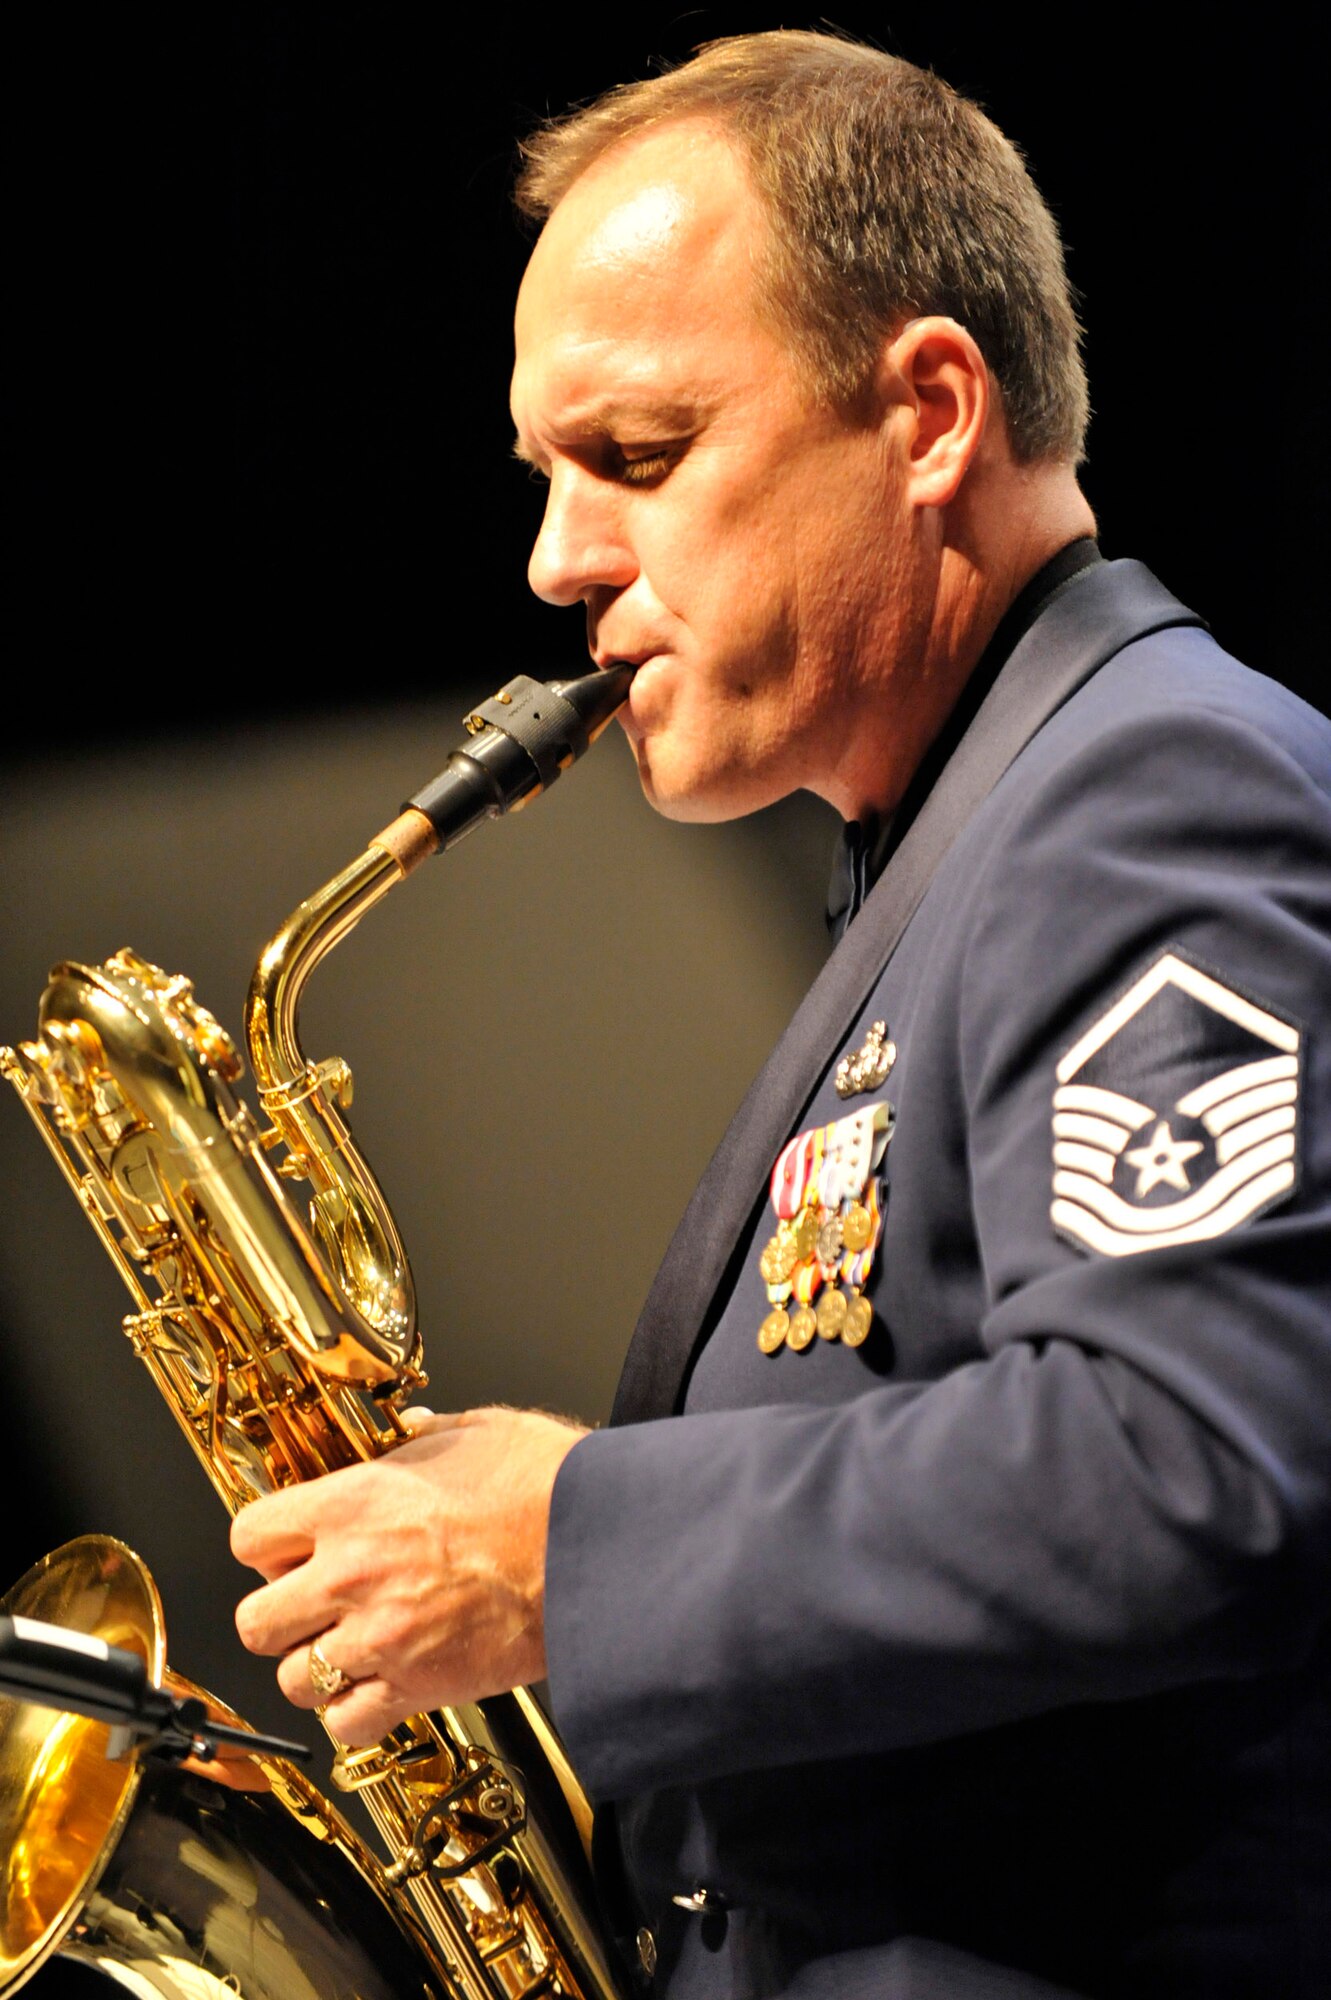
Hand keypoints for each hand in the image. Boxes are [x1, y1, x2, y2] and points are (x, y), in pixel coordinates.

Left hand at [230, 1405, 585, 1744]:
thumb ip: (423, 1437)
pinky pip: (345, 1722)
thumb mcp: (477, 1431)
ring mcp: (379, 1637)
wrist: (597, 1551)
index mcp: (353, 1502)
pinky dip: (355, 1710)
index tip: (289, 1547)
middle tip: (313, 1602)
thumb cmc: (546, 1488)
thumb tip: (408, 1432)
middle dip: (279, 1613)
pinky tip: (381, 1682)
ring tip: (349, 1646)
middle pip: (254, 1621)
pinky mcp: (416, 1687)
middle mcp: (351, 1573)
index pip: (248, 1536)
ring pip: (292, 1678)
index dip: (267, 1544)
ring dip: (314, 1666)